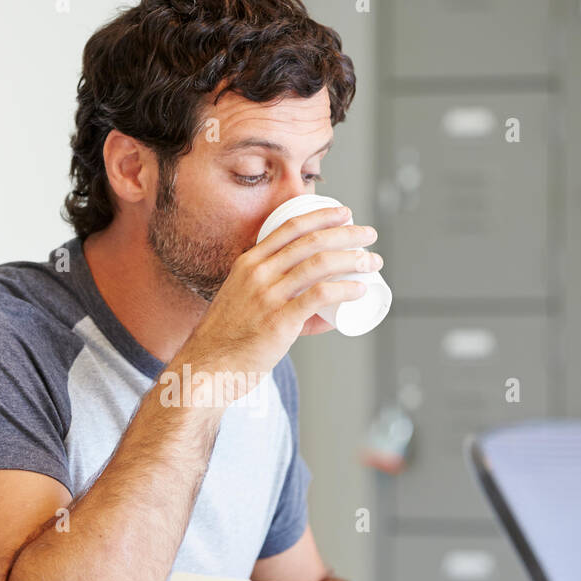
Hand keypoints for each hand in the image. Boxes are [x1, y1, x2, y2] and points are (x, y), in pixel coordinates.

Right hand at [171, 205, 381, 404]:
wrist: (207, 367)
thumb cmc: (229, 339)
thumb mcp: (244, 304)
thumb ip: (280, 303)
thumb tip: (326, 316)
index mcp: (248, 263)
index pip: (289, 227)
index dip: (321, 216)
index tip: (344, 213)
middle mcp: (258, 274)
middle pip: (310, 241)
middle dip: (346, 233)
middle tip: (369, 234)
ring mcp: (268, 296)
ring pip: (319, 264)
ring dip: (352, 259)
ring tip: (372, 261)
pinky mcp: (279, 322)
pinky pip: (319, 297)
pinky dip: (344, 289)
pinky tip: (359, 289)